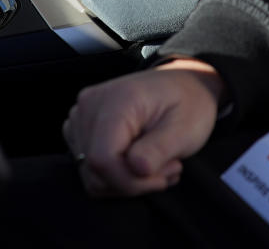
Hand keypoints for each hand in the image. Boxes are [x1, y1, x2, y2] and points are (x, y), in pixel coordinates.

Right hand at [63, 58, 226, 196]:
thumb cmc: (187, 104)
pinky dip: (116, 175)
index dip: (129, 181)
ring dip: (126, 181)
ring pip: (91, 174)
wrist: (183, 86)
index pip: (102, 158)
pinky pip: (90, 168)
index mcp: (117, 100)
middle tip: (168, 169)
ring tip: (158, 165)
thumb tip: (137, 169)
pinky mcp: (81, 128)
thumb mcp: (186, 128)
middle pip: (95, 169)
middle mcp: (90, 105)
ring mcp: (82, 116)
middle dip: (133, 182)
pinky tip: (142, 163)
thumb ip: (159, 149)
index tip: (162, 177)